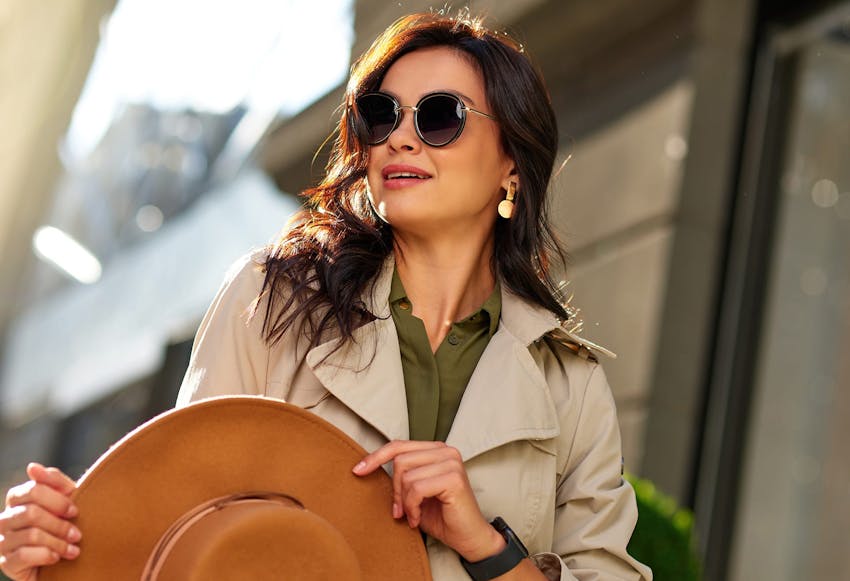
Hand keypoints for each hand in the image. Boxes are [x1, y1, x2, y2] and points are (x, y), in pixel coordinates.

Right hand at [0, 463, 80, 580]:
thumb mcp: (65, 499)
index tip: (75, 511)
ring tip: (73, 548)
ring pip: (32, 535)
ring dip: (58, 542)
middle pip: (33, 513)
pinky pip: (25, 555)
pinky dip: (47, 555)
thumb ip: (53, 481)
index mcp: (17, 499)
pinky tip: (57, 558)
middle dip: (60, 524)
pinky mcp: (5, 562)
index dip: (58, 500)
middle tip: (77, 534)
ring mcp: (2, 541)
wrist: (57, 562)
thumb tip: (32, 466)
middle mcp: (4, 518)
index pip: (34, 490)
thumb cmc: (62, 524)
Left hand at [352, 441, 504, 561]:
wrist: (468, 537)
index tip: (357, 470)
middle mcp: (445, 451)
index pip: (399, 445)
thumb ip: (401, 477)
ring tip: (412, 515)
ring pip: (407, 476)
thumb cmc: (441, 516)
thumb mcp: (415, 492)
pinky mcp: (453, 478)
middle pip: (400, 461)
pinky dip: (412, 507)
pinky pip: (416, 489)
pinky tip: (417, 518)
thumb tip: (366, 467)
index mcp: (436, 450)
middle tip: (400, 510)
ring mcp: (451, 462)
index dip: (376, 457)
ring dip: (405, 501)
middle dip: (395, 490)